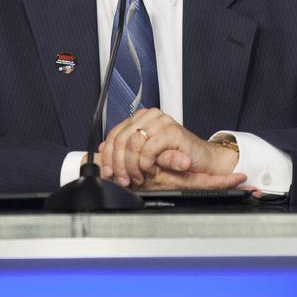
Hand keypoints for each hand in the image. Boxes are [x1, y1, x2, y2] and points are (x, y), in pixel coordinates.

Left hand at [99, 108, 246, 190]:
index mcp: (140, 120)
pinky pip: (148, 148)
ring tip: (139, 177)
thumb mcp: (141, 162)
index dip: (108, 156)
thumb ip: (122, 156)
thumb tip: (97, 155)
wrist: (199, 163)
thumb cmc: (172, 163)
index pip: (114, 134)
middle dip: (119, 164)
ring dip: (133, 166)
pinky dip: (145, 163)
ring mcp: (160, 121)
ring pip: (132, 143)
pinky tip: (150, 170)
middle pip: (121, 139)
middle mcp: (149, 116)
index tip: (108, 173)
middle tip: (125, 180)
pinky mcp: (171, 131)